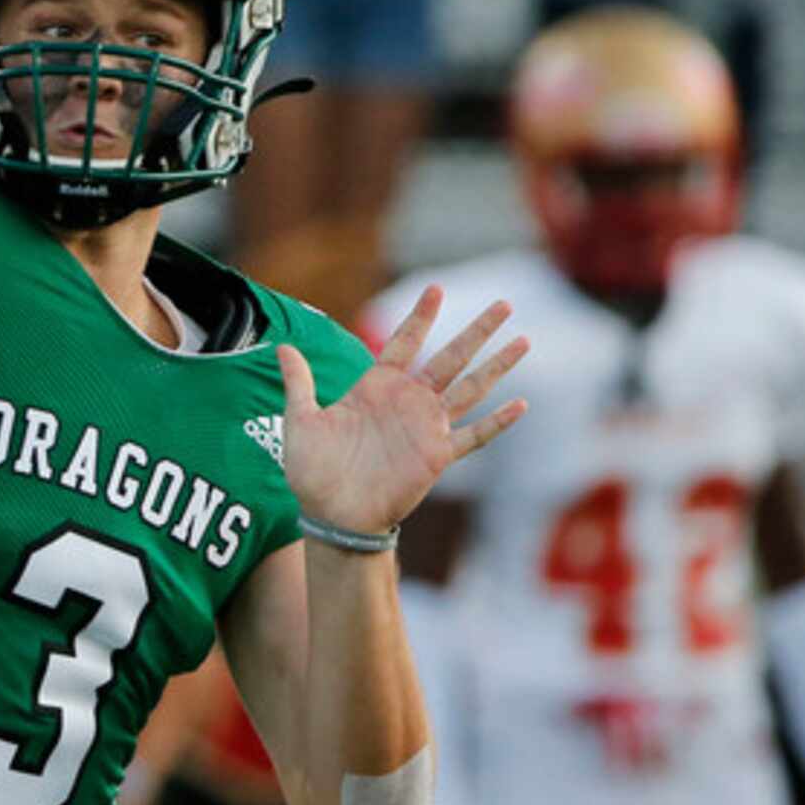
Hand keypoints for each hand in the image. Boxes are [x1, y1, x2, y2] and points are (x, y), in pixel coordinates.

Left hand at [278, 287, 527, 536]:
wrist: (331, 516)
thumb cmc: (313, 471)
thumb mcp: (300, 420)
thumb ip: (299, 382)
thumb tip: (281, 346)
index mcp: (376, 387)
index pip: (404, 343)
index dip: (420, 317)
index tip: (435, 288)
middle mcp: (407, 402)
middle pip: (451, 357)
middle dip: (477, 331)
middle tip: (504, 304)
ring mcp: (426, 427)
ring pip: (470, 388)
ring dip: (497, 365)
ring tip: (523, 341)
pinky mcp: (437, 456)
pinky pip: (473, 436)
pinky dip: (497, 422)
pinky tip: (520, 405)